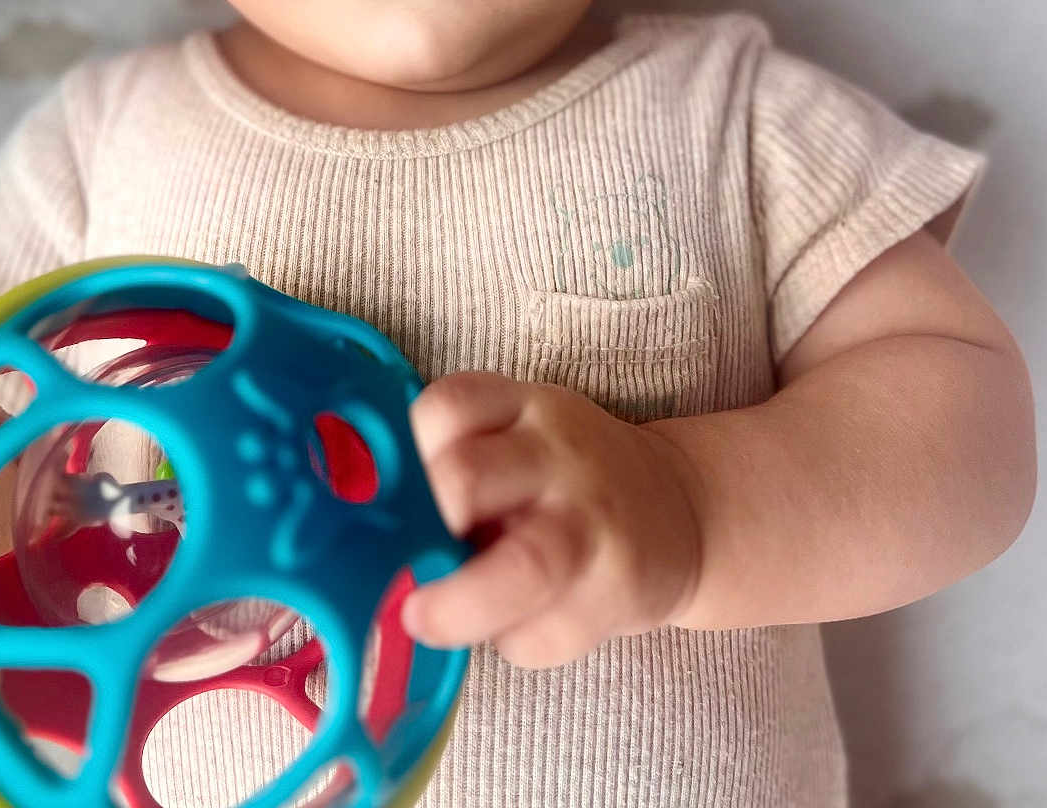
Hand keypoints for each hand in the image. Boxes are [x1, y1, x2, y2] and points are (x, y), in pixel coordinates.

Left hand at [401, 372, 702, 668]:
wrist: (679, 511)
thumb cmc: (563, 477)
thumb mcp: (518, 435)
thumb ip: (454, 460)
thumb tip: (367, 531)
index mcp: (523, 406)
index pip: (449, 405)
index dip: (404, 450)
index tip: (382, 492)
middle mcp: (558, 455)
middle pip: (467, 480)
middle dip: (420, 527)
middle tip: (399, 558)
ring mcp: (591, 523)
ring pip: (522, 567)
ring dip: (457, 606)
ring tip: (422, 619)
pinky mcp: (618, 592)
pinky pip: (543, 633)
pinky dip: (509, 641)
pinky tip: (507, 626)